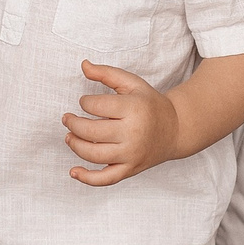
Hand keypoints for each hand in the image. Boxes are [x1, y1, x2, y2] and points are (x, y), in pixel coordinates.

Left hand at [61, 61, 178, 185]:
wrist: (176, 129)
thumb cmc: (149, 104)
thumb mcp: (132, 83)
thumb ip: (106, 73)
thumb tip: (83, 65)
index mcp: (133, 109)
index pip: (95, 106)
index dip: (84, 103)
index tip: (86, 102)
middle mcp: (133, 134)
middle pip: (91, 131)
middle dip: (73, 124)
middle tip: (67, 119)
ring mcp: (131, 154)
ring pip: (94, 155)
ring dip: (75, 145)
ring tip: (69, 136)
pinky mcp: (130, 169)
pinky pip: (106, 179)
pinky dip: (87, 178)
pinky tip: (73, 171)